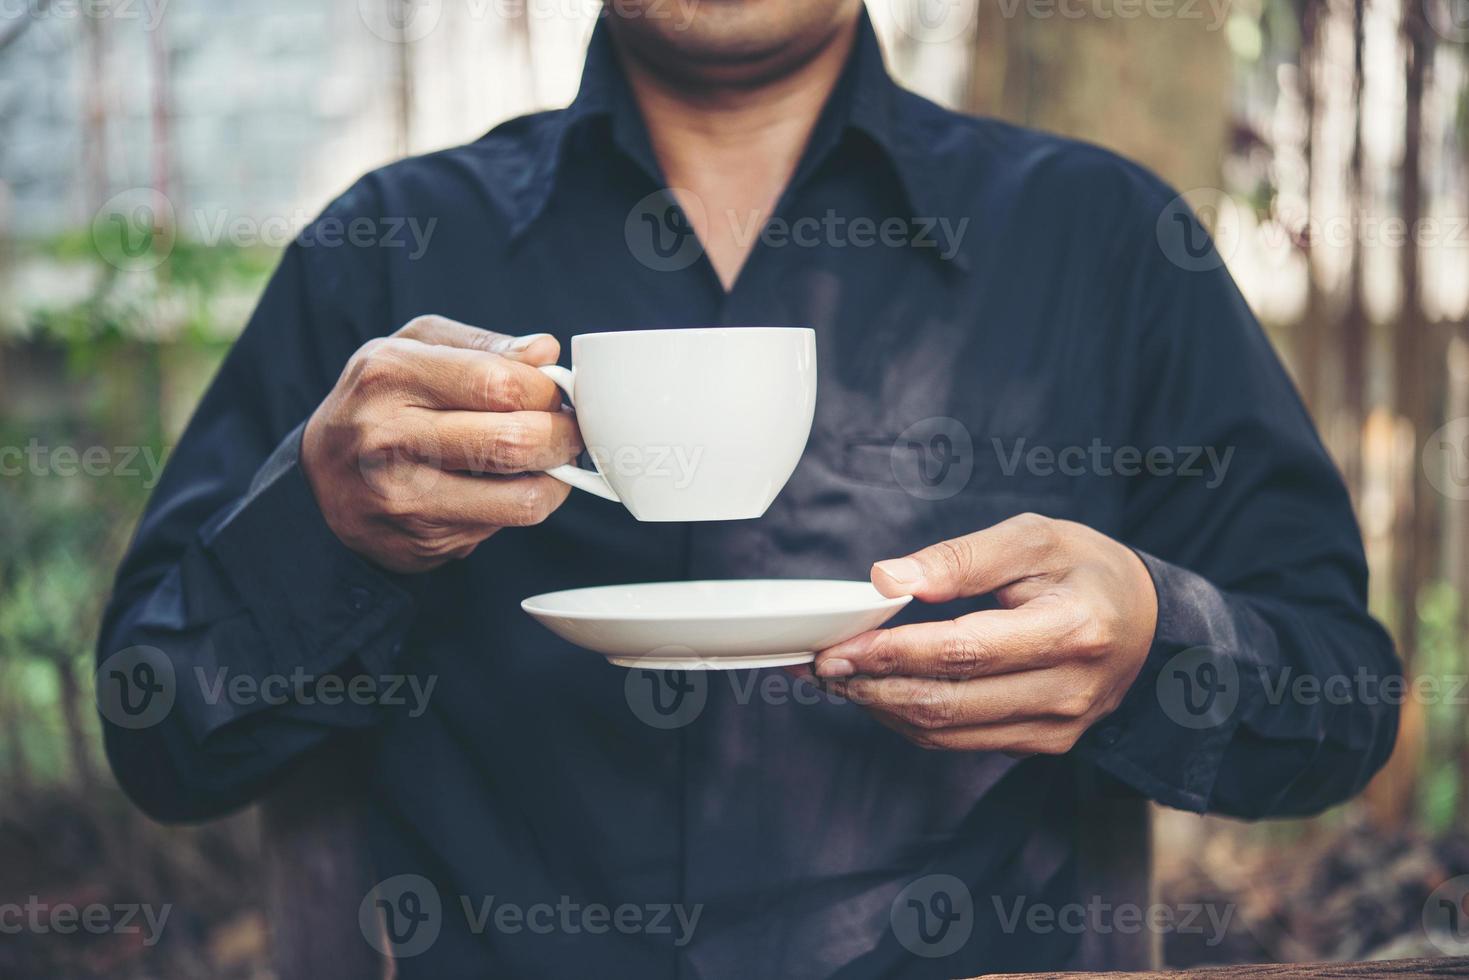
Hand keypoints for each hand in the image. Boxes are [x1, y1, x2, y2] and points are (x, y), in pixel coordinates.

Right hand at [301, 315, 580, 573]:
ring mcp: (403, 497)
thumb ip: (483, 346)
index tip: (555, 393)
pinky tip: (505, 486)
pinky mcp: (422, 540)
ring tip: (549, 461)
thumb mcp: (414, 349)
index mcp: (390, 373)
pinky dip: (520, 504)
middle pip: (514, 441)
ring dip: (555, 480)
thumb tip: (545, 351)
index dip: (546, 390)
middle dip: (563, 437)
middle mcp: (389, 436)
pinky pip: (503, 526)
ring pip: (521, 499)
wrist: (319, 480)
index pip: (499, 383)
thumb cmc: (379, 401)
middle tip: (569, 432)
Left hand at [806, 513, 1157, 754]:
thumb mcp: (1034, 539)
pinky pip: (960, 741)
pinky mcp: (1043, 745)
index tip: (840, 645)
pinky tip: (880, 690)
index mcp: (1072, 630)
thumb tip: (887, 578)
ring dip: (881, 707)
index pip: (964, 651)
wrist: (1149, 624)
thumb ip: (960, 557)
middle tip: (821, 664)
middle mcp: (1067, 691)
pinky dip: (910, 718)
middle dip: (872, 686)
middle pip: (948, 702)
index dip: (893, 653)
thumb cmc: (1087, 570)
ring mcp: (1057, 727)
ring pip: (946, 732)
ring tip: (839, 677)